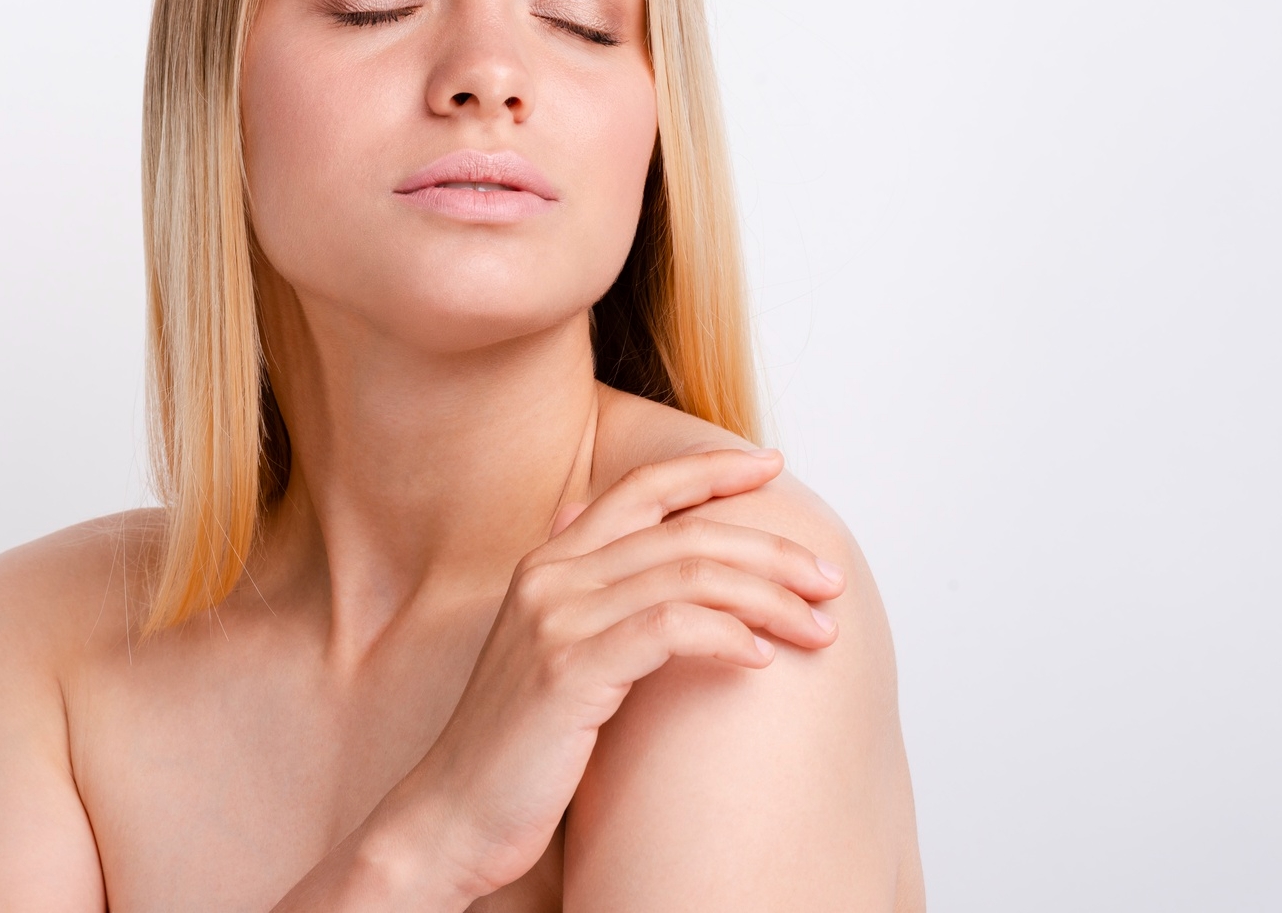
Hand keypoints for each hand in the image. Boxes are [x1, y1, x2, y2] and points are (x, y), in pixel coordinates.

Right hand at [369, 447, 845, 903]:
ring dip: (769, 597)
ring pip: (688, 573)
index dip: (711, 470)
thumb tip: (608, 531)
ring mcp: (557, 619)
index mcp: (550, 561)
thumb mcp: (550, 649)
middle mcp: (551, 576)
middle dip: (771, 548)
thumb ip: (587, 590)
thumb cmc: (517, 742)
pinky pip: (669, 628)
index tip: (772, 465)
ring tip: (819, 628)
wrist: (452, 815)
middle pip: (685, 531)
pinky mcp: (569, 669)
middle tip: (829, 578)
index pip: (643, 488)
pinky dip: (727, 636)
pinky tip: (762, 659)